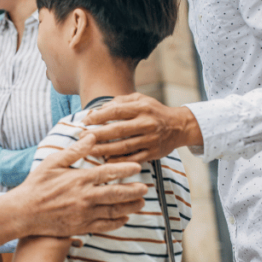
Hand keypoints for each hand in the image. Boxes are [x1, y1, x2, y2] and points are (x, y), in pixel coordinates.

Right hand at [0, 134, 147, 246]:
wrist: (23, 212)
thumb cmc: (36, 185)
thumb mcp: (52, 162)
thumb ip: (74, 150)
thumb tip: (91, 136)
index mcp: (79, 179)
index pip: (108, 173)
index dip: (125, 169)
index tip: (138, 166)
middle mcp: (85, 197)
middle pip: (116, 194)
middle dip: (133, 191)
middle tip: (145, 188)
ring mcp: (84, 214)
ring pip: (113, 211)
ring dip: (129, 207)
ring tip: (140, 203)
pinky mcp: (81, 227)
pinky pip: (104, 225)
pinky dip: (116, 222)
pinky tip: (124, 218)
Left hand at [79, 93, 202, 161]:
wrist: (180, 126)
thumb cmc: (154, 111)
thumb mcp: (141, 99)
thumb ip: (121, 102)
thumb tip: (100, 109)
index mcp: (142, 107)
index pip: (116, 111)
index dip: (98, 116)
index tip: (85, 121)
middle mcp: (147, 123)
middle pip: (117, 130)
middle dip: (97, 135)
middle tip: (81, 138)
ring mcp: (151, 139)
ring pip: (123, 147)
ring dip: (104, 150)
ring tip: (89, 151)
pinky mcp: (153, 153)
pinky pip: (133, 159)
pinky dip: (118, 162)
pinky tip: (105, 162)